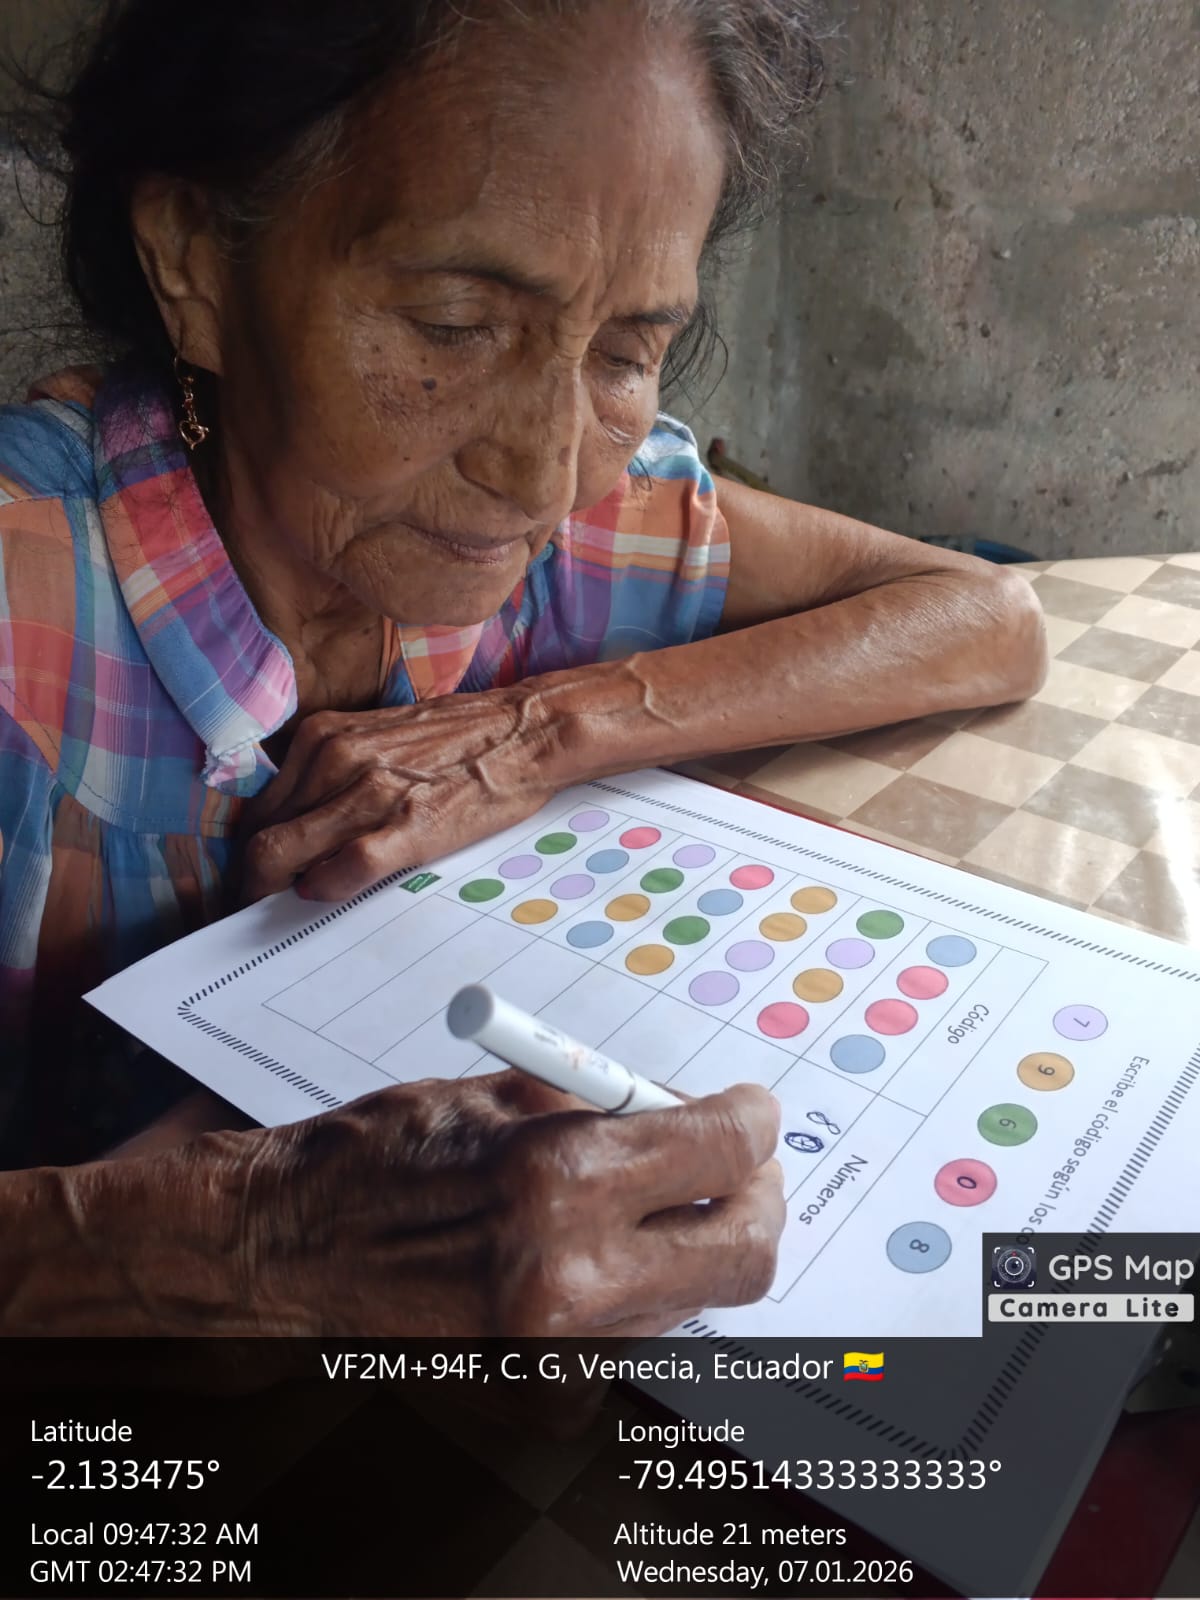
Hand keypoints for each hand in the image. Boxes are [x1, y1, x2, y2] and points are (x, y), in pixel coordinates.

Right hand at [227, 1073, 783, 1336]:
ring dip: (682, 1243)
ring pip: (692, 1297)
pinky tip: (565, 1263)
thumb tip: (691, 1113)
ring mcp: (560, 1351)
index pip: (725, 1151)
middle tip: (736, 1167)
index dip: (751, 1121)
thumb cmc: (375, 1161)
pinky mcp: (546, 1394)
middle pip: (747, 1252)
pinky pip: (632, 1338)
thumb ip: (611, 1105)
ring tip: (619, 1207)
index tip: (748, 1112)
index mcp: (558, 1178)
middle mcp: (570, 1277)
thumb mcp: (500, 1094)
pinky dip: (624, 1294)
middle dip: (756, 1198)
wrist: (287, 1255)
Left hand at [240, 685, 558, 902]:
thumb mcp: (373, 737)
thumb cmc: (453, 740)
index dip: (249, 852)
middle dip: (252, 881)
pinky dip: (326, 886)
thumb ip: (328, 770)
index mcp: (322, 737)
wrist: (524, 732)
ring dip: (276, 892)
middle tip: (260, 907)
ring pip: (282, 854)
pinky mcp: (409, 825)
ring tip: (285, 910)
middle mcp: (335, 758)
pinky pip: (346, 867)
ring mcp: (370, 791)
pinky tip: (327, 893)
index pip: (256, 809)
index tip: (252, 880)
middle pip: (259, 837)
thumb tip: (290, 821)